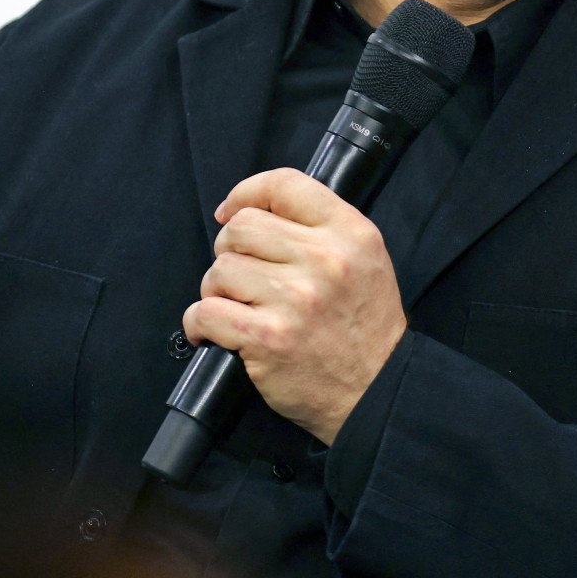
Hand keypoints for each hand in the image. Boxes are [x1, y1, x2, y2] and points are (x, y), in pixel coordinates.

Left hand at [183, 168, 406, 444]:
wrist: (377, 394)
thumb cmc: (366, 329)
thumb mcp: (364, 260)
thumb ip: (320, 228)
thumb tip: (252, 210)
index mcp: (350, 233)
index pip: (284, 183)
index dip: (246, 193)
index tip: (230, 211)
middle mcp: (324, 260)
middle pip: (242, 227)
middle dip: (229, 250)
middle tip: (240, 276)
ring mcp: (294, 299)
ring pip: (220, 269)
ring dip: (217, 290)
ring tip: (236, 308)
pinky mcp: (267, 338)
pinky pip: (206, 312)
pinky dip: (199, 323)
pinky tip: (212, 332)